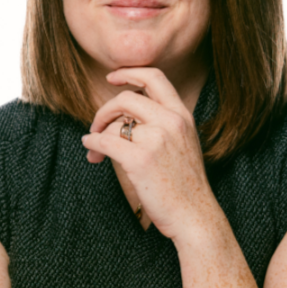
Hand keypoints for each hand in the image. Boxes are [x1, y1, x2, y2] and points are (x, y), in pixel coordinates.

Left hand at [81, 67, 216, 241]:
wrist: (194, 214)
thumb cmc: (185, 185)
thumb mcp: (183, 143)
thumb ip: (163, 124)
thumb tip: (124, 118)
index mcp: (182, 115)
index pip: (154, 77)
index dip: (129, 72)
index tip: (112, 77)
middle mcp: (171, 121)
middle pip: (126, 97)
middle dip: (104, 110)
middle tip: (96, 126)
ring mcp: (156, 139)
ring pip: (113, 123)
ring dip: (97, 133)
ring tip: (95, 149)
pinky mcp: (139, 159)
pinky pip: (105, 141)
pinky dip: (93, 144)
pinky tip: (91, 150)